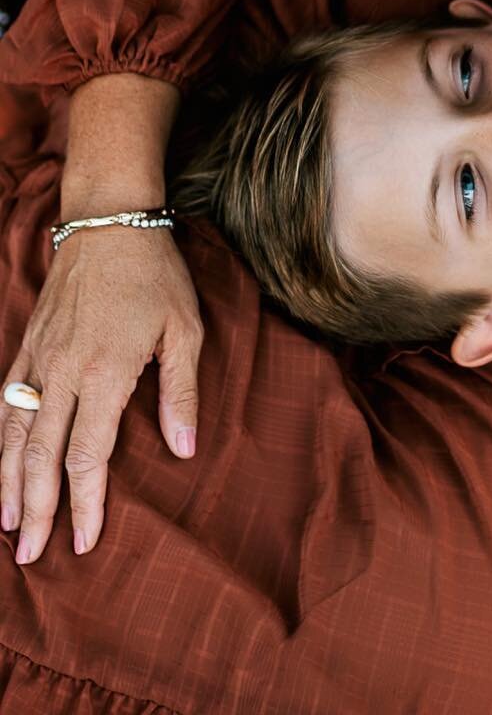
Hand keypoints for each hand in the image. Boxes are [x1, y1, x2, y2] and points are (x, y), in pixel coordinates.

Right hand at [1, 226, 202, 562]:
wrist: (110, 224)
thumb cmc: (156, 277)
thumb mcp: (186, 330)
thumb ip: (181, 393)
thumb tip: (185, 449)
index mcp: (105, 373)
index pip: (87, 455)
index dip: (84, 503)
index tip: (84, 541)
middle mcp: (63, 372)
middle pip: (41, 457)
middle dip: (35, 510)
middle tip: (31, 555)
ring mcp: (38, 359)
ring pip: (13, 435)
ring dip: (7, 483)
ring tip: (7, 526)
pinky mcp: (26, 345)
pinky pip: (4, 403)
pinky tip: (0, 465)